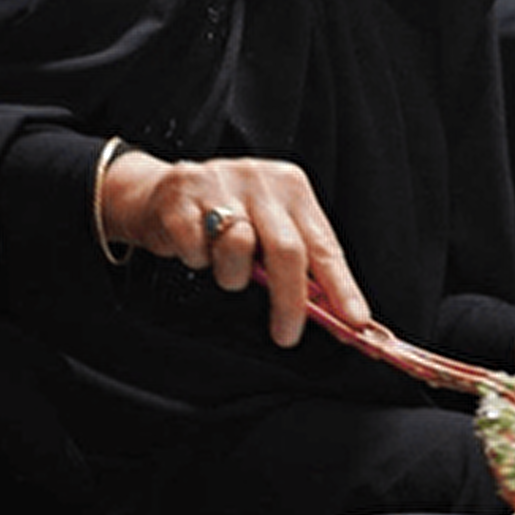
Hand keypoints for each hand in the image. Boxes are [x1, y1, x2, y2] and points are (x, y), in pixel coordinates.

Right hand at [96, 151, 368, 347]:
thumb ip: (298, 264)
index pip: (324, 244)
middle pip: (287, 249)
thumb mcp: (269, 228)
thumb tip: (334, 314)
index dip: (341, 286)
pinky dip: (195, 260)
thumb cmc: (225, 218)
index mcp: (292, 187)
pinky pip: (195, 250)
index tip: (354, 320)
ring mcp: (218, 183)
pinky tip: (194, 247)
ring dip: (231, 275)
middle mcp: (260, 179)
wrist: (161, 194)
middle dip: (290, 300)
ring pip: (238, 249)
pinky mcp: (180, 197)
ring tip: (223, 266)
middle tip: (287, 335)